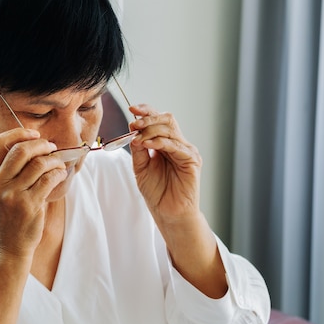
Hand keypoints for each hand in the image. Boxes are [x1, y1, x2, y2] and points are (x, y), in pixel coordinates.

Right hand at [0, 128, 67, 259]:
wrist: (4, 250)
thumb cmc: (3, 218)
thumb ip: (4, 170)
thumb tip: (32, 144)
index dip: (18, 133)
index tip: (34, 134)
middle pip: (20, 150)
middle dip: (40, 144)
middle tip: (50, 147)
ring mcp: (11, 195)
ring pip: (38, 164)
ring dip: (53, 159)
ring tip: (58, 163)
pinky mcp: (28, 206)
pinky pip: (48, 179)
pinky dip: (58, 173)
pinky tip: (60, 174)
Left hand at [128, 104, 202, 225]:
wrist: (169, 213)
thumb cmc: (157, 192)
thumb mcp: (141, 167)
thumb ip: (138, 149)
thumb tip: (132, 130)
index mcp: (166, 143)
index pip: (158, 120)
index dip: (147, 111)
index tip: (132, 109)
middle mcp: (178, 144)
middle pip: (166, 119)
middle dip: (148, 118)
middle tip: (134, 123)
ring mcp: (186, 151)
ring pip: (170, 129)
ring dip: (151, 130)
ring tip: (137, 137)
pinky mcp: (192, 161)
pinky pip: (176, 145)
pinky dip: (160, 142)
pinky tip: (148, 145)